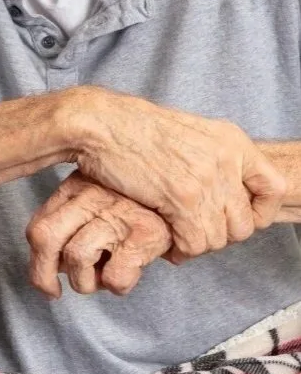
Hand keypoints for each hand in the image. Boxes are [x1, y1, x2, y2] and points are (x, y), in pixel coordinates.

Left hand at [27, 174, 172, 297]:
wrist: (186, 194)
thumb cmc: (138, 202)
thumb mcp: (99, 193)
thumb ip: (73, 217)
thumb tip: (53, 264)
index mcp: (76, 187)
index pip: (38, 224)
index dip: (37, 260)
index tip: (45, 279)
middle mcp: (91, 197)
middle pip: (44, 238)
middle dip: (42, 275)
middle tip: (54, 293)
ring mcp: (116, 215)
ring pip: (76, 259)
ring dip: (85, 283)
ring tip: (102, 278)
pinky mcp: (143, 235)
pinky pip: (114, 277)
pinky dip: (117, 286)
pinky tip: (129, 274)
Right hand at [70, 88, 285, 258]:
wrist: (100, 123)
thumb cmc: (134, 129)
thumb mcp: (189, 133)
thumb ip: (214, 160)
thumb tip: (226, 197)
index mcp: (231, 141)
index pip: (273, 188)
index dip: (260, 213)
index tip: (239, 219)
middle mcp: (226, 159)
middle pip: (243, 224)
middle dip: (218, 235)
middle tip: (193, 231)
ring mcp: (206, 179)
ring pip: (219, 238)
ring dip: (196, 245)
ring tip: (177, 236)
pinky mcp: (182, 197)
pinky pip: (195, 242)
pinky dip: (181, 250)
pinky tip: (166, 241)